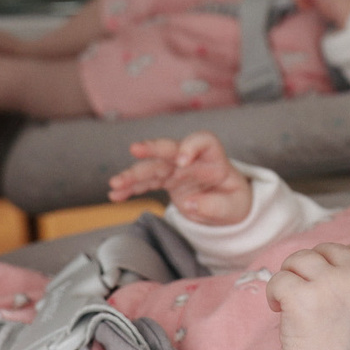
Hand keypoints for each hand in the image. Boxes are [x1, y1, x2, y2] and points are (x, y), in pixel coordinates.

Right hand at [108, 131, 250, 226]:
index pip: (204, 141)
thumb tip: (192, 203)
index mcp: (215, 159)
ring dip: (133, 174)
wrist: (227, 207)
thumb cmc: (234, 202)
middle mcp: (192, 159)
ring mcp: (176, 169)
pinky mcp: (166, 181)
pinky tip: (116, 195)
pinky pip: (146, 183)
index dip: (191, 146)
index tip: (181, 162)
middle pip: (171, 148)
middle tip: (135, 149)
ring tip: (115, 184)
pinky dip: (131, 188)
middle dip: (153, 148)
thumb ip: (215, 206)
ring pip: (153, 166)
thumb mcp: (233, 208)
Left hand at [234, 239, 349, 349]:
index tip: (331, 271)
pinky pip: (280, 278)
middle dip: (313, 265)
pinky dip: (274, 292)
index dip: (346, 254)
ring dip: (291, 274)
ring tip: (288, 298)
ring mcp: (329, 285)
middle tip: (304, 289)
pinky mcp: (301, 297)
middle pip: (328, 250)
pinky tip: (277, 309)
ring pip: (301, 258)